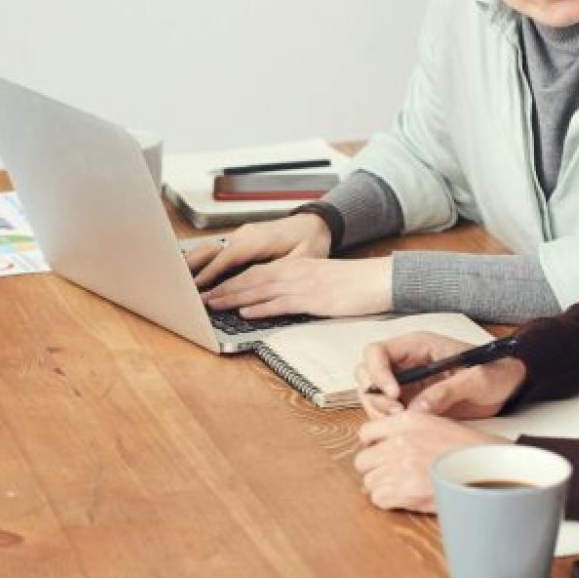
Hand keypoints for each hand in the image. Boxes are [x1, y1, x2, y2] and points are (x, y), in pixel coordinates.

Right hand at [186, 213, 332, 288]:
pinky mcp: (241, 239)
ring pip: (213, 248)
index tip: (200, 285)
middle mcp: (247, 234)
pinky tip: (195, 274)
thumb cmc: (312, 240)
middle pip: (215, 250)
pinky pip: (219, 251)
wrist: (316, 223)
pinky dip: (205, 262)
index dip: (213, 271)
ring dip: (196, 264)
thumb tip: (261, 282)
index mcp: (261, 238)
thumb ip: (281, 270)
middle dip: (196, 268)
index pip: (231, 255)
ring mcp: (242, 235)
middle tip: (181, 286)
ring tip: (180, 280)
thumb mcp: (304, 259)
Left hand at [202, 256, 392, 319]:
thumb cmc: (351, 282)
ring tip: (212, 306)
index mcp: (295, 264)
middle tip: (202, 298)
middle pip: (251, 279)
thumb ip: (296, 286)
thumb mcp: (319, 279)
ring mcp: (302, 285)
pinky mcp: (312, 299)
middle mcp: (294, 271)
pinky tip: (245, 313)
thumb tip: (274, 299)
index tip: (212, 287)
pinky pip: (281, 303)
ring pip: (260, 290)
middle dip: (224, 288)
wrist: (376, 279)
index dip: (231, 280)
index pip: (255, 271)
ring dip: (233, 298)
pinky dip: (260, 308)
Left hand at [352, 410, 503, 511]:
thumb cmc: (469, 450)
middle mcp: (400, 441)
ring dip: (383, 488)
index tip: (379, 455)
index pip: (366, 433)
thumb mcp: (436, 425)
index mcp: (408, 421)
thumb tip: (383, 444)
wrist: (490, 469)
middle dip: (374, 470)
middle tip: (391, 476)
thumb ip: (407, 431)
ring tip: (404, 488)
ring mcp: (401, 465)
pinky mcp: (405, 489)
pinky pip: (379, 499)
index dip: (371, 447)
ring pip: (369, 482)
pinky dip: (390, 502)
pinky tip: (407, 498)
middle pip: (362, 460)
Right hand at [355, 331, 526, 416]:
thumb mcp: (478, 379)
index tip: (394, 394)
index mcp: (418, 346)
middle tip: (398, 413)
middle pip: (366, 374)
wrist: (510, 385)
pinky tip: (409, 429)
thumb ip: (448, 390)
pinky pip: (387, 412)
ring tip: (405, 423)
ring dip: (380, 412)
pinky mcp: (411, 402)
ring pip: (372, 395)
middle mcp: (406, 363)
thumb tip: (418, 408)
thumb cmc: (496, 372)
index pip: (377, 352)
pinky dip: (390, 423)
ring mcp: (406, 384)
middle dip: (375, 396)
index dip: (377, 372)